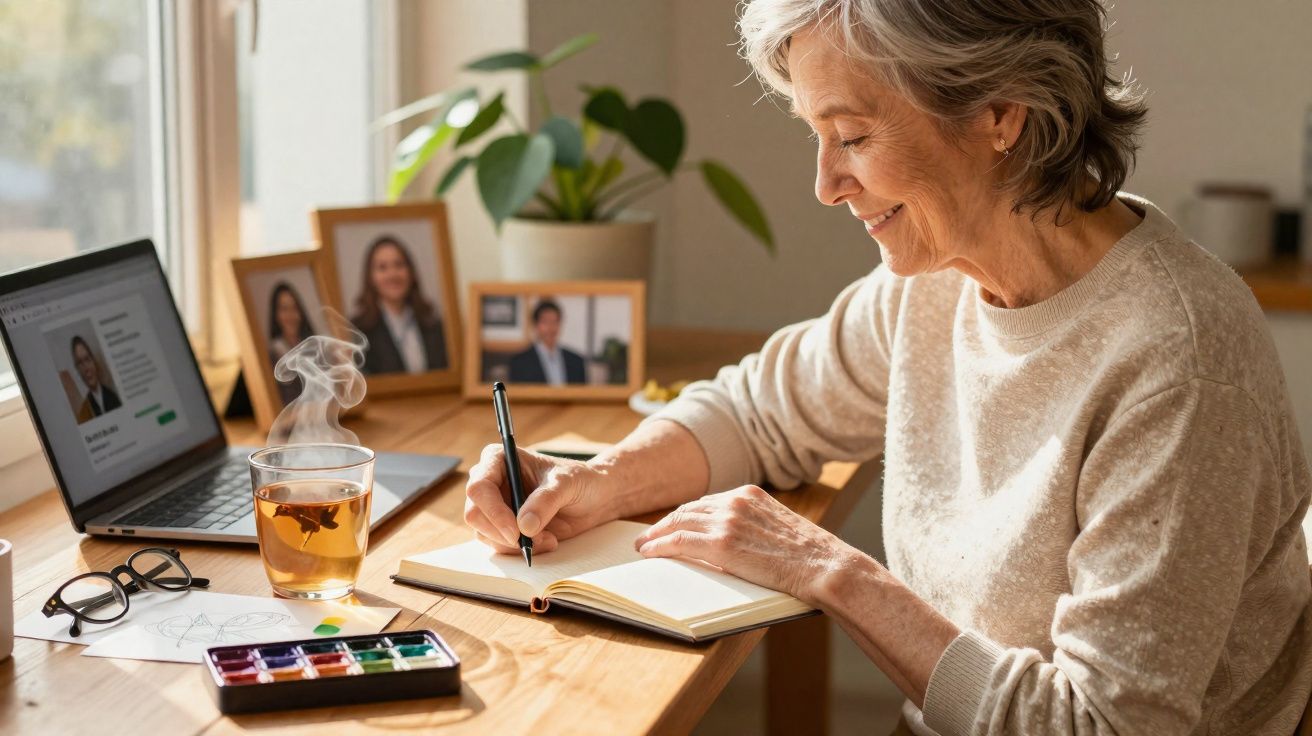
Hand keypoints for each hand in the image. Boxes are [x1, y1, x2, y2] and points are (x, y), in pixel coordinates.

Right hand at [464, 443, 616, 554]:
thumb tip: (523, 526)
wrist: (595, 497)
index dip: (493, 511)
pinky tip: (546, 541)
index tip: (515, 531)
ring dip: (515, 544)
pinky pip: (499, 546)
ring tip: (548, 539)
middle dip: (502, 533)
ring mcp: (495, 506)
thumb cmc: (580, 480)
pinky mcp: (504, 527)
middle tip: (531, 541)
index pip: (479, 487)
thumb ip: (546, 501)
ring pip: (484, 534)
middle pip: (474, 514)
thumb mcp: (567, 484)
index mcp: (500, 460)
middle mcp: (491, 482)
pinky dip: (521, 550)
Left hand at [633, 486, 855, 603]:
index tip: (672, 524)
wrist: (824, 565)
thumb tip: (732, 540)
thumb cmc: (809, 556)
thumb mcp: (778, 527)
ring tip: (644, 546)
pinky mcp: (722, 543)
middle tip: (649, 536)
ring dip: (656, 535)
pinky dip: (660, 546)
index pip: (707, 501)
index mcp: (749, 494)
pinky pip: (679, 542)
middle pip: (688, 509)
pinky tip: (650, 552)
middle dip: (666, 523)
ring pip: (679, 522)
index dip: (685, 515)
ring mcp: (727, 520)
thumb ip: (752, 525)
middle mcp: (735, 501)